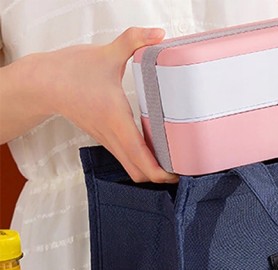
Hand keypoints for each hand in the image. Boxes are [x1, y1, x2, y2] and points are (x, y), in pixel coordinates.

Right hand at [47, 27, 176, 182]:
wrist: (44, 83)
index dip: (161, 173)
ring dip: (151, 172)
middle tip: (184, 168)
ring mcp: (108, 140)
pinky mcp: (105, 138)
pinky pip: (126, 159)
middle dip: (161, 177)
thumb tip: (158, 34)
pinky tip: (155, 152)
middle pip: (139, 173)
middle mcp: (113, 137)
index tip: (179, 173)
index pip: (141, 160)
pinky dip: (141, 163)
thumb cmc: (72, 71)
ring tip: (173, 164)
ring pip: (131, 169)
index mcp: (117, 122)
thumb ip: (134, 40)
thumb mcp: (107, 53)